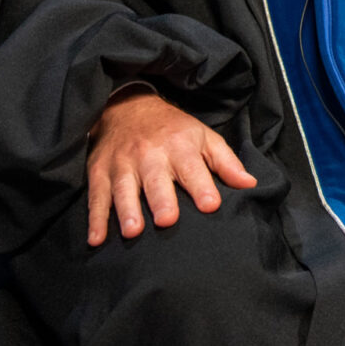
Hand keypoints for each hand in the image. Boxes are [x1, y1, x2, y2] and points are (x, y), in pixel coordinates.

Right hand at [86, 87, 256, 244]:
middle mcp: (150, 154)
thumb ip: (225, 162)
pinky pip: (96, 196)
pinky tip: (95, 239)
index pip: (193, 168)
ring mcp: (122, 164)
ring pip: (123, 188)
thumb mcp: (203, 137)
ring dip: (126, 210)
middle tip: (167, 220)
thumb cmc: (173, 130)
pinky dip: (94, 218)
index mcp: (179, 146)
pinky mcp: (99, 172)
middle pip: (156, 179)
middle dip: (161, 199)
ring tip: (133, 232)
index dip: (202, 186)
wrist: (128, 106)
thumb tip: (250, 184)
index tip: (210, 205)